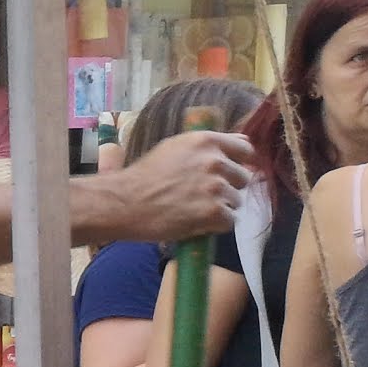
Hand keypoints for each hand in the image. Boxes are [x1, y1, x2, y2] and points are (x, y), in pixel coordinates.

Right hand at [73, 137, 237, 250]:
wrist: (122, 203)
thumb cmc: (142, 177)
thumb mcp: (174, 148)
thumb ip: (206, 146)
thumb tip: (240, 140)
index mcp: (206, 141)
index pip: (245, 149)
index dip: (238, 162)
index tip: (227, 173)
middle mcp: (215, 161)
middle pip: (242, 178)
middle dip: (227, 188)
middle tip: (201, 196)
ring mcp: (216, 187)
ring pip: (236, 202)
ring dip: (220, 209)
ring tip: (193, 211)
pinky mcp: (214, 212)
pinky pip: (229, 222)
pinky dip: (214, 226)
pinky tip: (195, 223)